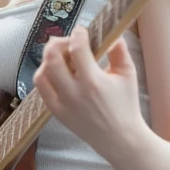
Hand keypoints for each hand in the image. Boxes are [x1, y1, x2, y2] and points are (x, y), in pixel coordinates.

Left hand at [33, 25, 145, 155]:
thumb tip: (112, 34)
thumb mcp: (128, 75)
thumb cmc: (126, 106)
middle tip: (67, 42)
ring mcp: (62, 103)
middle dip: (57, 43)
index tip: (82, 31)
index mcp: (93, 81)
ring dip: (48, 60)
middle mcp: (73, 92)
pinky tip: (55, 72)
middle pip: (52, 58)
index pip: (77, 49)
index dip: (78, 34)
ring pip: (42, 73)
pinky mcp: (56, 112)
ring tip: (61, 57)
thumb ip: (120, 51)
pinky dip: (45, 76)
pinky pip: (41, 89)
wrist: (119, 138)